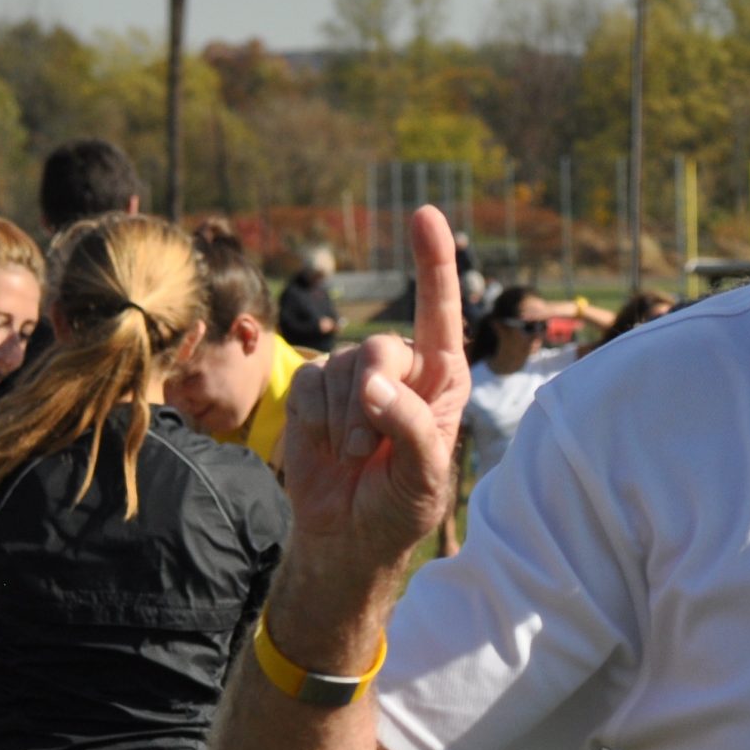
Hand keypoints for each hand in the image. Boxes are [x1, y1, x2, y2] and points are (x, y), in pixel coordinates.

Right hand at [282, 207, 469, 575]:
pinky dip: (312, 422)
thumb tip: (374, 389)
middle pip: (380, 348)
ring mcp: (354, 374)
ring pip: (340, 368)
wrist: (350, 535)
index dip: (433, 261)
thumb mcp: (423, 475)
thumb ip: (411, 428)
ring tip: (355, 456)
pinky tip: (326, 448)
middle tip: (371, 449)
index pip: (440, 310)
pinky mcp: (313, 388)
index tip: (425, 215)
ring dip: (343, 423)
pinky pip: (306, 385)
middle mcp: (401, 366)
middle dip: (370, 400)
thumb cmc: (401, 505)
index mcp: (443, 376)